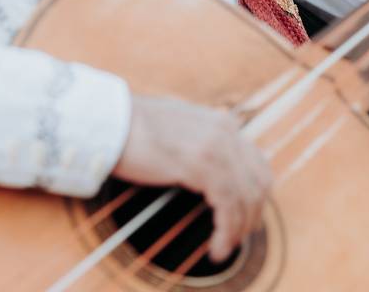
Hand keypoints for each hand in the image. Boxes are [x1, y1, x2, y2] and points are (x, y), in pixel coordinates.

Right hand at [112, 95, 272, 261]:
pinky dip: (227, 230)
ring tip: (225, 248)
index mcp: (223, 125)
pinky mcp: (201, 163)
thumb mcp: (179, 132)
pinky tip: (217, 247)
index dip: (257, 196)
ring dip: (239, 229)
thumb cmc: (133, 130)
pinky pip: (228, 204)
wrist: (108, 119)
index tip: (246, 217)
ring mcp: (217, 146)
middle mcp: (227, 132)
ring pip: (247, 196)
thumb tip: (207, 174)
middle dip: (253, 215)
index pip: (258, 164)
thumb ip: (200, 146)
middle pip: (259, 181)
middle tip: (238, 237)